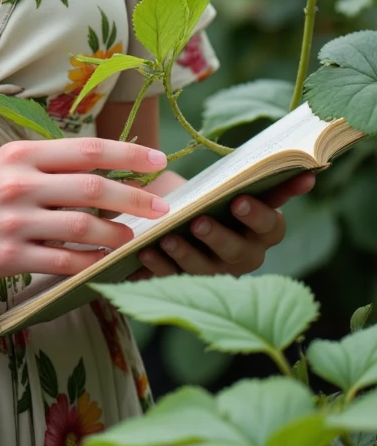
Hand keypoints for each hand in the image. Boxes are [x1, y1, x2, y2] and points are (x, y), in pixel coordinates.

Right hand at [0, 136, 172, 285]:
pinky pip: (63, 261)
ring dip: (116, 234)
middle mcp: (18, 183)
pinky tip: (103, 263)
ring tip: (132, 238)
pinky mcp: (9, 258)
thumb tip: (102, 168)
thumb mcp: (2, 167)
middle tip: (162, 207)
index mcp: (20, 154)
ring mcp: (13, 221)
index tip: (158, 160)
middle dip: (136, 198)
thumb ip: (45, 165)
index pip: (88, 149)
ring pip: (83, 226)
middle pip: (93, 187)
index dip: (129, 154)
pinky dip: (90, 263)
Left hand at [135, 171, 315, 279]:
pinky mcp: (189, 280)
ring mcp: (218, 271)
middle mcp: (246, 255)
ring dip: (186, 254)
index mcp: (263, 230)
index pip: (271, 226)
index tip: (238, 200)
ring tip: (168, 238)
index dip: (257, 215)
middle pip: (238, 252)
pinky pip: (174, 276)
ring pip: (206, 269)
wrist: (182, 212)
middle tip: (199, 222)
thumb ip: (250, 176)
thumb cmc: (214, 194)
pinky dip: (160, 264)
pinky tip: (146, 250)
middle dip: (218, 237)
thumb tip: (299, 166)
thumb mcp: (229, 183)